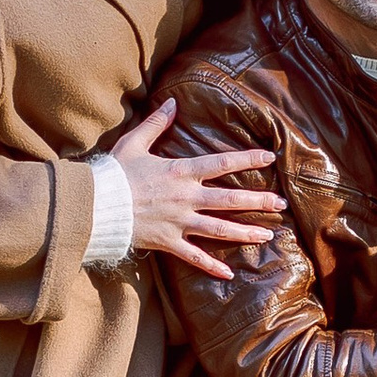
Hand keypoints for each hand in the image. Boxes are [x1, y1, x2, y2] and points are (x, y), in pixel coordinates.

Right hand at [109, 101, 282, 280]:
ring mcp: (178, 222)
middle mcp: (185, 197)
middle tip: (282, 203)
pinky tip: (229, 273)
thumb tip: (172, 103)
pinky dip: (211, 266)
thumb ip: (156, 123)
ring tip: (268, 233)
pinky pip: (193, 256)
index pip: (221, 163)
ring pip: (219, 229)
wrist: (94, 206)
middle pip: (229, 200)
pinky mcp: (167, 242)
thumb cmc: (113, 173)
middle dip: (258, 201)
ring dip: (246, 232)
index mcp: (180, 171)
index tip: (269, 159)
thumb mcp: (134, 143)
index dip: (247, 160)